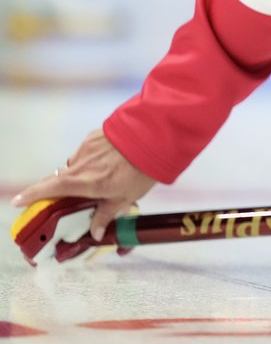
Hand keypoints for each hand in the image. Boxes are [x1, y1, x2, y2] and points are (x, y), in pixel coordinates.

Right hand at [11, 130, 156, 240]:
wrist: (155, 137)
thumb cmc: (141, 170)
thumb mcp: (125, 198)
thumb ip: (106, 214)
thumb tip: (94, 233)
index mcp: (85, 182)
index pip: (50, 189)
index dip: (31, 196)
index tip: (17, 202)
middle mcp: (81, 165)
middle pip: (58, 178)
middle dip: (54, 188)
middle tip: (58, 197)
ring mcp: (87, 149)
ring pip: (75, 165)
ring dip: (80, 173)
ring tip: (99, 178)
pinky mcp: (94, 136)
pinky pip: (86, 152)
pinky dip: (91, 159)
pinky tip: (109, 161)